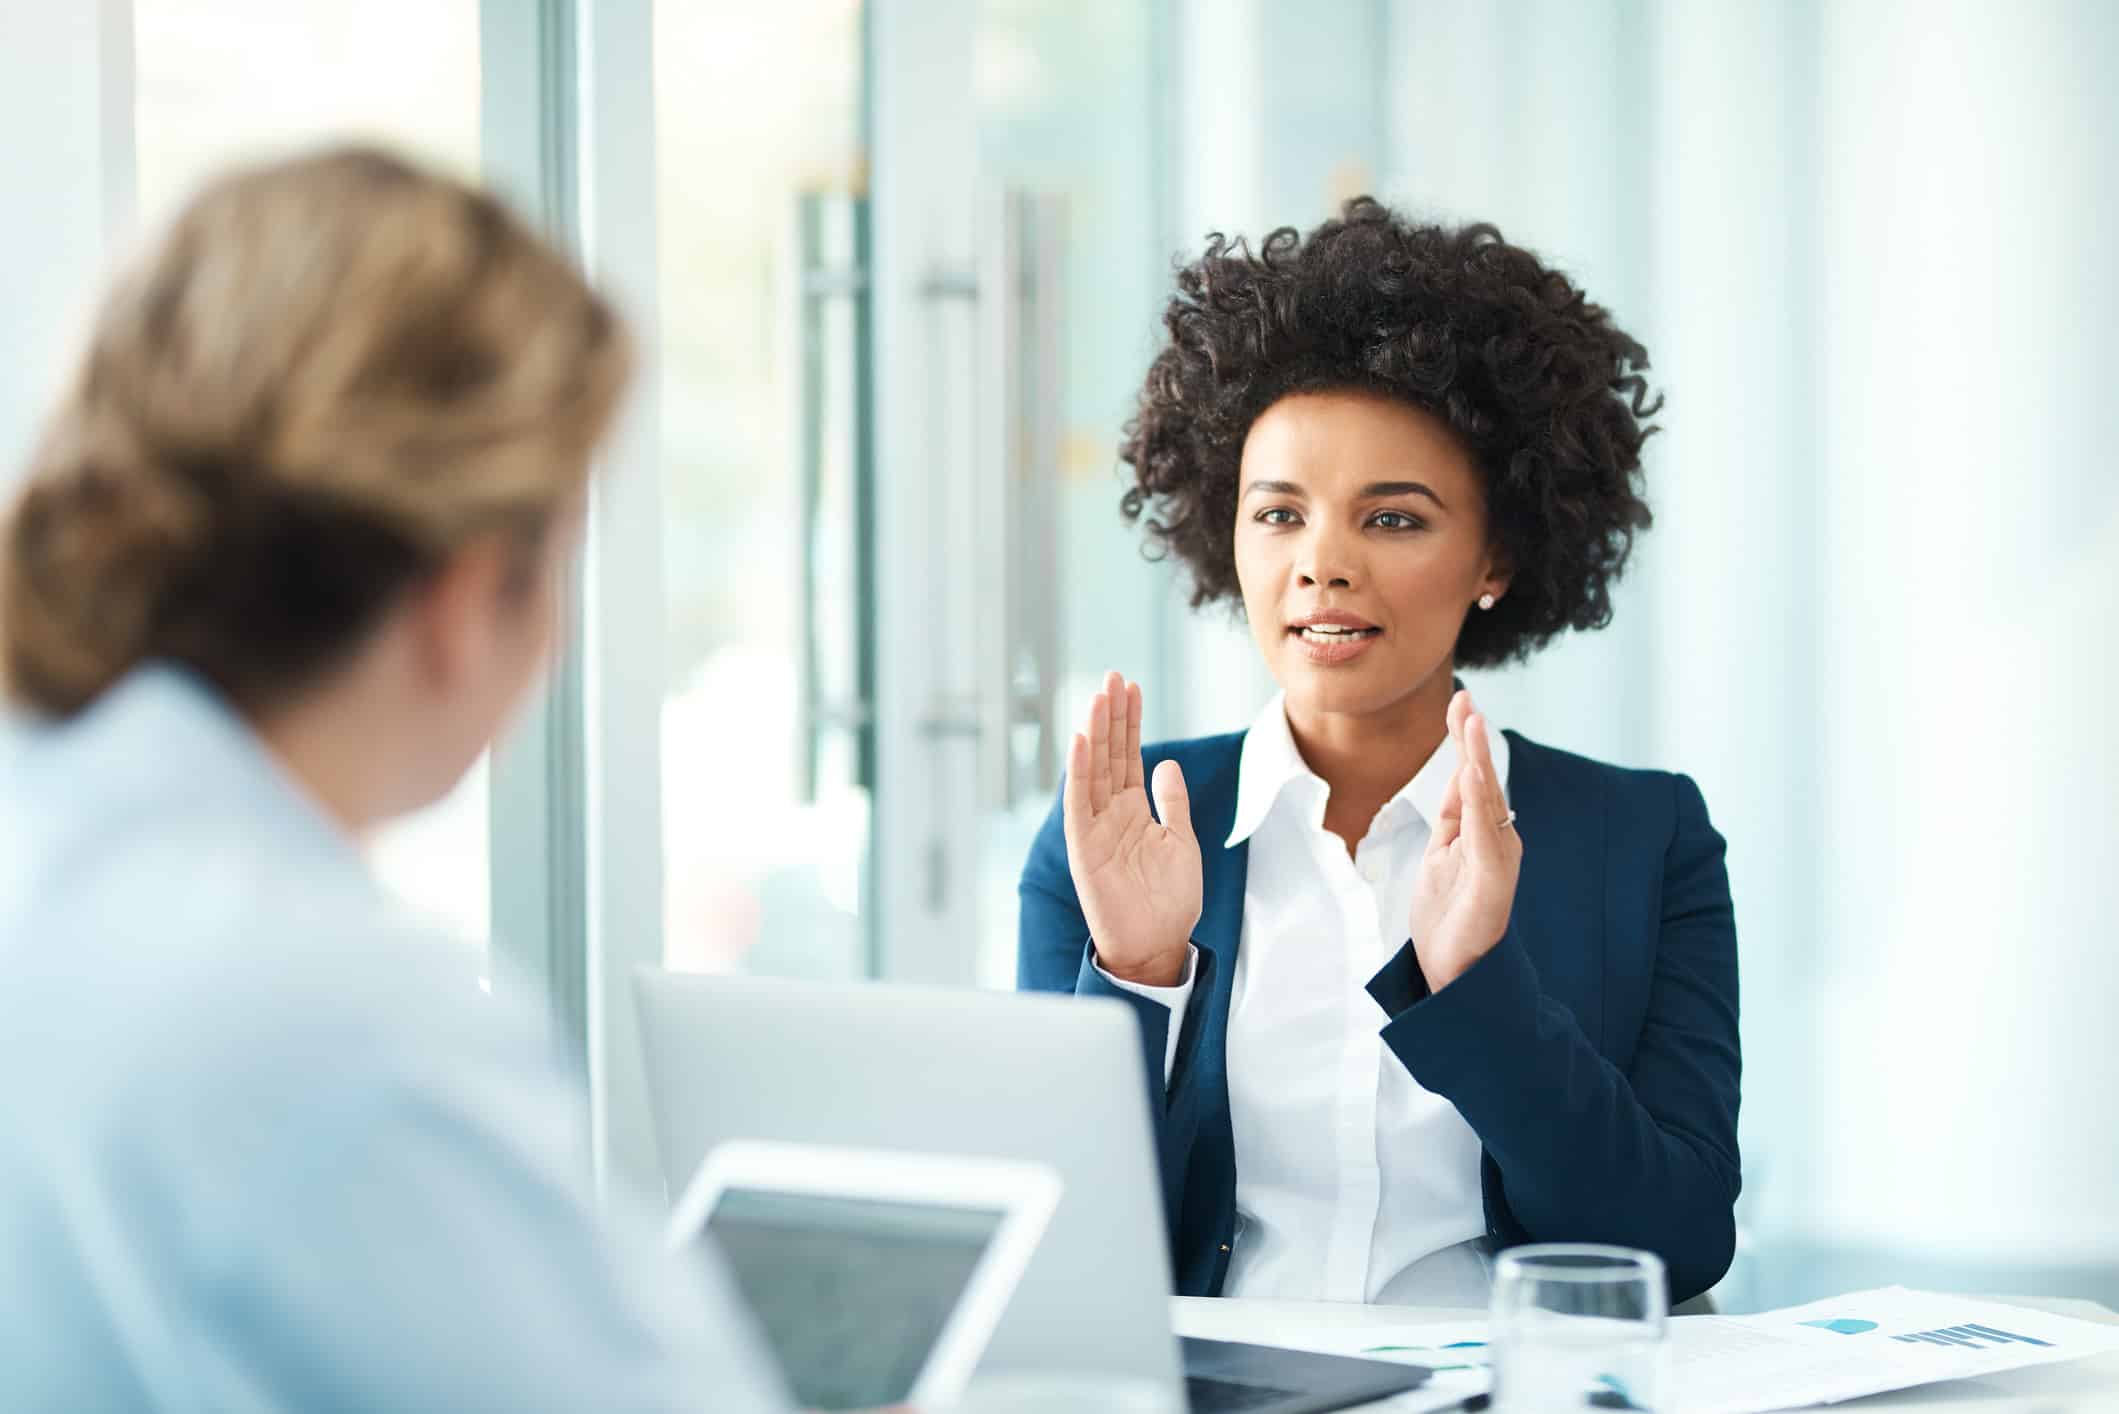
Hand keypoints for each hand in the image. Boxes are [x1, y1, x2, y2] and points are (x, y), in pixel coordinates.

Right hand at [1062, 671, 1200, 986]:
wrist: (1157, 947)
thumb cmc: (1169, 902)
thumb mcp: (1181, 843)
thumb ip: (1172, 803)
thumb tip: (1166, 763)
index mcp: (1134, 812)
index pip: (1130, 757)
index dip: (1130, 722)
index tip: (1131, 687)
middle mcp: (1111, 814)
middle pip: (1110, 755)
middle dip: (1112, 716)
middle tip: (1113, 676)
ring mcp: (1095, 828)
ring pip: (1093, 771)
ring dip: (1096, 733)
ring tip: (1099, 696)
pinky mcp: (1083, 847)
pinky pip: (1079, 803)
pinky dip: (1080, 771)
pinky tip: (1082, 740)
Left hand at [1408, 689, 1522, 991]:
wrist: (1454, 974)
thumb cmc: (1448, 919)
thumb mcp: (1442, 856)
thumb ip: (1454, 819)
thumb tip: (1460, 776)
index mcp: (1482, 834)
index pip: (1471, 778)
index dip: (1465, 740)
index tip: (1459, 700)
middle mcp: (1497, 840)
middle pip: (1481, 780)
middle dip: (1471, 738)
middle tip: (1463, 697)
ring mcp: (1498, 858)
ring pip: (1487, 799)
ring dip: (1477, 758)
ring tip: (1470, 721)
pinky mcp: (1494, 879)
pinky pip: (1485, 832)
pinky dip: (1481, 801)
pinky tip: (1473, 772)